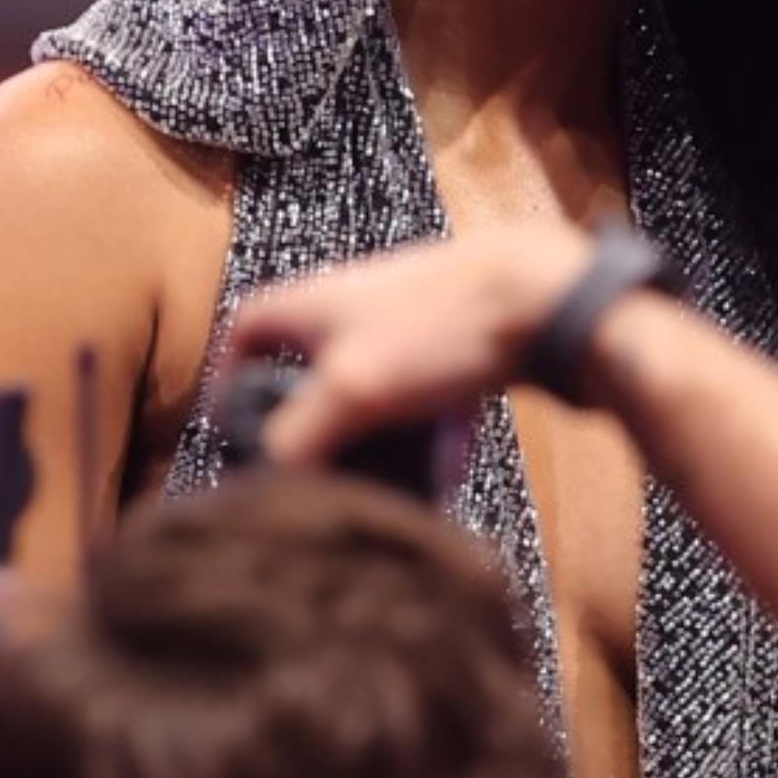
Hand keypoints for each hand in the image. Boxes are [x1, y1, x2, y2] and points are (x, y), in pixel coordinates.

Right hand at [217, 224, 591, 467]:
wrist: (548, 294)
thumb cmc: (439, 328)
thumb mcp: (351, 389)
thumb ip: (297, 436)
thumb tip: (269, 478)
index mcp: (315, 301)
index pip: (247, 328)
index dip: (229, 376)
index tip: (232, 424)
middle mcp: (358, 302)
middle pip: (314, 366)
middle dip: (317, 425)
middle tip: (318, 468)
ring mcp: (413, 317)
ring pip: (379, 388)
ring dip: (382, 437)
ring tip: (392, 483)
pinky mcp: (462, 337)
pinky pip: (433, 395)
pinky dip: (435, 432)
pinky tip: (449, 470)